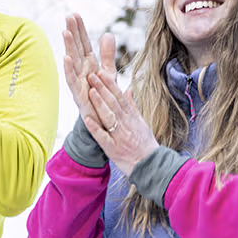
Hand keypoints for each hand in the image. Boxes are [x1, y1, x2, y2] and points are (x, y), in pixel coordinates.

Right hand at [62, 12, 98, 112]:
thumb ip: (107, 55)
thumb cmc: (103, 97)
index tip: (75, 14)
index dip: (80, 30)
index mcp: (89, 66)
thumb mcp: (108, 73)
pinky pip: (73, 81)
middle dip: (73, 33)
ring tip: (66, 32)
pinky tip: (66, 58)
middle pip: (77, 49)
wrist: (104, 122)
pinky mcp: (79, 96)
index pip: (84, 44)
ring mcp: (79, 84)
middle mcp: (82, 73)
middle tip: (68, 16)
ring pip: (73, 62)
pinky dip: (69, 70)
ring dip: (69, 47)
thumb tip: (107, 34)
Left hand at [83, 42, 158, 177]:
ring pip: (109, 116)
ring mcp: (120, 136)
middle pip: (113, 103)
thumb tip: (128, 89)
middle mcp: (126, 124)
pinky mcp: (113, 149)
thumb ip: (132, 105)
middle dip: (102, 88)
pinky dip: (95, 128)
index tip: (101, 72)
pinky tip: (87, 119)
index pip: (119, 97)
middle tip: (91, 75)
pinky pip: (103, 137)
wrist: (151, 165)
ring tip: (90, 91)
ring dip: (100, 103)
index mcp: (131, 117)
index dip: (109, 84)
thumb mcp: (140, 122)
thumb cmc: (144, 144)